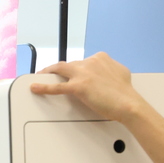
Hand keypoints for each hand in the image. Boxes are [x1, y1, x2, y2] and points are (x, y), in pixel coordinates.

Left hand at [30, 52, 145, 124]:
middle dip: (56, 69)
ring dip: (48, 73)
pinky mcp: (79, 86)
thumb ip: (109, 69)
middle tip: (47, 74)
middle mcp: (91, 62)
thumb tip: (106, 72)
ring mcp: (84, 73)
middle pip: (68, 64)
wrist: (128, 104)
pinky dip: (44, 87)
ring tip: (40, 78)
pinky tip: (35, 87)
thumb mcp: (120, 72)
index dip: (73, 68)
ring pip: (59, 70)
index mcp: (100, 58)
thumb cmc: (125, 93)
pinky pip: (57, 87)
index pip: (81, 61)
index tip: (68, 73)